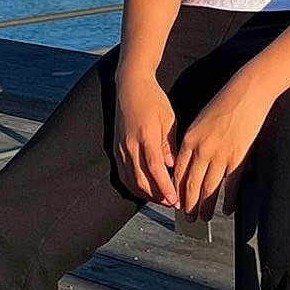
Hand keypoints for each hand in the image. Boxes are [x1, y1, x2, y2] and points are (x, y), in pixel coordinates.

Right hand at [114, 68, 178, 207]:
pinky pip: (123, 174)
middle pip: (141, 179)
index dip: (164, 187)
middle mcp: (130, 144)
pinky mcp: (115, 149)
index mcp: (146, 135)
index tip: (174, 199)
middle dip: (157, 195)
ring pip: (130, 180)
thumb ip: (169, 144)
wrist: (130, 86)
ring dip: (145, 193)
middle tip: (172, 203)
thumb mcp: (168, 119)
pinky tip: (145, 189)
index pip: (154, 169)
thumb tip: (172, 166)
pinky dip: (133, 186)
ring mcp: (120, 148)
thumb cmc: (153, 99)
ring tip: (161, 199)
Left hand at [172, 72, 273, 220]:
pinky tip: (226, 209)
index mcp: (190, 140)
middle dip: (188, 205)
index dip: (176, 192)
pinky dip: (228, 201)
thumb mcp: (200, 121)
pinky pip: (231, 186)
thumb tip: (188, 163)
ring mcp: (221, 155)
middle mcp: (202, 150)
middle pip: (191, 186)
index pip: (178, 173)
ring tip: (203, 218)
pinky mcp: (238, 158)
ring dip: (205, 207)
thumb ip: (192, 142)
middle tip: (187, 218)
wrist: (247, 93)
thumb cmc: (224, 103)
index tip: (175, 203)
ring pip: (209, 190)